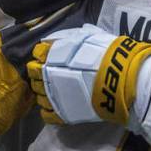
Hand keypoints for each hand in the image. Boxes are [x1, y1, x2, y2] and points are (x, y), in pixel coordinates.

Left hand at [26, 25, 150, 125]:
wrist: (118, 78)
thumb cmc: (105, 53)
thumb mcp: (89, 36)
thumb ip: (71, 37)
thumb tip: (59, 39)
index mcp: (51, 54)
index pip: (37, 52)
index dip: (44, 54)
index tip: (52, 57)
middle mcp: (46, 73)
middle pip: (33, 73)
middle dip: (40, 72)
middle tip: (52, 74)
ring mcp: (52, 94)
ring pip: (38, 94)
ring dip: (45, 91)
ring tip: (57, 90)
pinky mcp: (60, 112)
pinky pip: (46, 114)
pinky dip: (50, 110)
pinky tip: (59, 105)